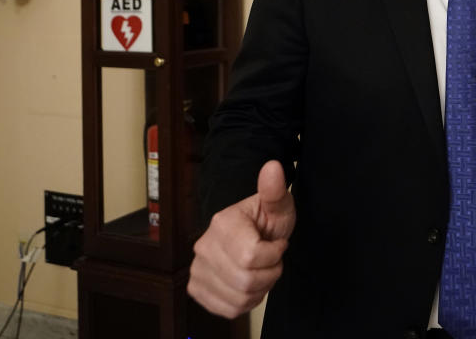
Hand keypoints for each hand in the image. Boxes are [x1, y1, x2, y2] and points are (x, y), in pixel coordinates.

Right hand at [188, 160, 295, 317]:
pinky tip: (248, 283)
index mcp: (222, 224)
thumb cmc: (266, 219)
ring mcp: (197, 269)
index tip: (276, 243)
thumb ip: (275, 190)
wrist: (249, 231)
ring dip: (259, 289)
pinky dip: (245, 301)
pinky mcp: (197, 287)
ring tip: (260, 269)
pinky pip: (227, 309)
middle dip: (269, 273)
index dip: (274, 254)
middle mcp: (204, 247)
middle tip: (270, 258)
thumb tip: (273, 166)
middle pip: (246, 281)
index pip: (252, 257)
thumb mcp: (278, 204)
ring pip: (238, 298)